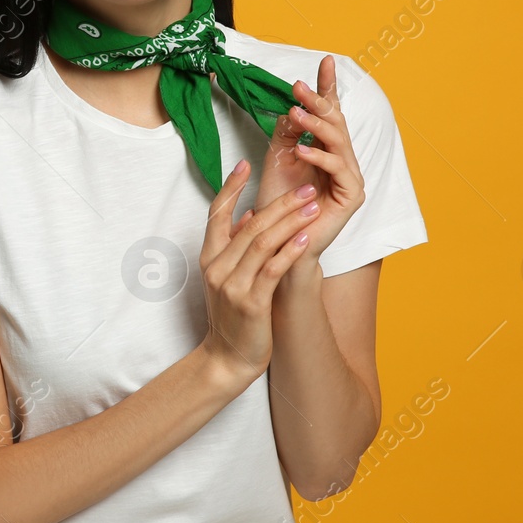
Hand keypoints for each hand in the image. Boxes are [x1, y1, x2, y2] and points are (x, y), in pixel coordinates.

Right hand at [196, 160, 320, 381]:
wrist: (227, 359)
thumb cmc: (232, 316)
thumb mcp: (227, 277)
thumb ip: (235, 246)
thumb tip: (250, 215)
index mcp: (209, 257)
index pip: (216, 212)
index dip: (230, 187)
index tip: (245, 163)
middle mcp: (216, 267)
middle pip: (249, 224)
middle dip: (280, 203)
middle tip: (305, 187)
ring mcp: (231, 285)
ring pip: (262, 243)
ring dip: (290, 221)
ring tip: (313, 206)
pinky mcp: (251, 302)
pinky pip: (272, 269)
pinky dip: (290, 250)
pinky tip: (307, 238)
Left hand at [249, 55, 365, 269]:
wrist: (277, 241)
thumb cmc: (277, 202)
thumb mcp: (276, 158)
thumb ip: (285, 133)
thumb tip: (293, 107)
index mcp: (325, 147)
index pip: (328, 111)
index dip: (327, 87)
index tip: (325, 61)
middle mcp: (341, 158)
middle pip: (335, 122)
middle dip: (318, 101)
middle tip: (298, 87)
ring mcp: (349, 176)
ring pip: (339, 142)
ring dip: (317, 126)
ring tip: (296, 114)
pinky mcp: (352, 195)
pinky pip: (339, 169)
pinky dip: (320, 157)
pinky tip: (302, 150)